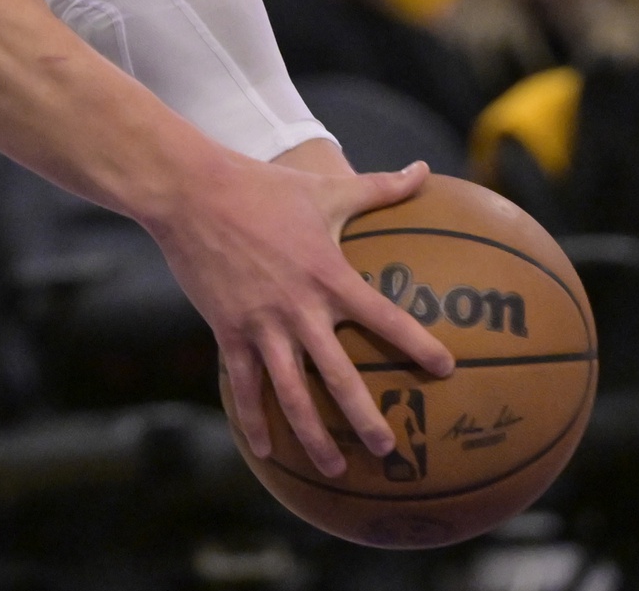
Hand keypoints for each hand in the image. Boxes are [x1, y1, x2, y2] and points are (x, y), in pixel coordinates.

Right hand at [153, 152, 452, 477]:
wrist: (191, 192)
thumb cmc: (263, 187)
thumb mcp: (325, 188)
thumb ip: (380, 187)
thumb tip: (424, 169)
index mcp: (328, 276)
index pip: (384, 317)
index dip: (417, 344)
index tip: (447, 370)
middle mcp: (298, 309)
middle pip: (339, 376)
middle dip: (366, 418)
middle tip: (389, 450)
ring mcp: (261, 325)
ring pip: (291, 394)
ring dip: (314, 436)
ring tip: (335, 470)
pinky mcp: (228, 331)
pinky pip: (243, 385)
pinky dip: (255, 421)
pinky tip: (268, 451)